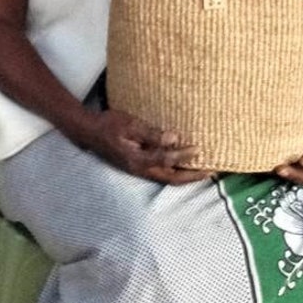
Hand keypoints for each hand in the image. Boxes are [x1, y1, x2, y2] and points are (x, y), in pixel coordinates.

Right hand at [78, 109, 211, 183]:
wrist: (91, 133)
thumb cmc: (110, 124)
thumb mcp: (130, 124)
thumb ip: (152, 133)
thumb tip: (174, 139)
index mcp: (138, 159)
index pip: (167, 160)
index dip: (184, 156)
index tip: (200, 149)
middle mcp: (141, 169)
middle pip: (172, 179)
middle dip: (193, 177)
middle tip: (212, 171)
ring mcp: (140, 171)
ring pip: (168, 178)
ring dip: (187, 176)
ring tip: (203, 171)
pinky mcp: (140, 168)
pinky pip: (162, 173)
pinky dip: (176, 172)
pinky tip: (184, 165)